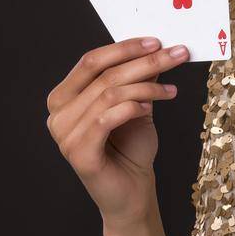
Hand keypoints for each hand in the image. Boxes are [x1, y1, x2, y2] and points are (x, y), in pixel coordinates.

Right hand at [45, 36, 190, 228]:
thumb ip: (138, 78)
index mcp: (64, 98)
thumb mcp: (136, 105)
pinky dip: (132, 107)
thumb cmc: (130, 150)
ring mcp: (64, 135)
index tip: (157, 41)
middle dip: (143, 61)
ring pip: (108, 94)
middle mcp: (58, 115)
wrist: (132, 193)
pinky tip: (150, 108)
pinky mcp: (79, 154)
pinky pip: (106, 118)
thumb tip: (154, 47)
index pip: (91, 61)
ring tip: (171, 90)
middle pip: (103, 75)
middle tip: (176, 54)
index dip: (124, 48)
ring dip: (146, 86)